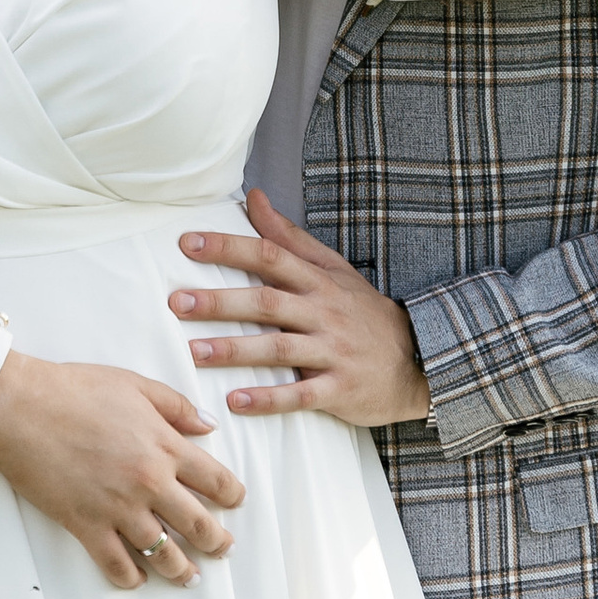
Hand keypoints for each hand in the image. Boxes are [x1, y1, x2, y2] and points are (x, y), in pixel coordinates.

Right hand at [0, 349, 246, 589]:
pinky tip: (138, 580)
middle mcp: (150, 483)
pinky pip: (116, 564)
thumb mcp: (135, 384)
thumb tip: (209, 425)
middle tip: (223, 549)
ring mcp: (119, 508)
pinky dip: (131, 578)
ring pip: (163, 552)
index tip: (235, 502)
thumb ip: (177, 405)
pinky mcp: (86, 525)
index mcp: (166, 446)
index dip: (232, 495)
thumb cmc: (74, 389)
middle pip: (197, 524)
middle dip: (217, 542)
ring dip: (182, 569)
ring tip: (190, 578)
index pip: (216, 480)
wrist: (21, 408)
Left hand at [170, 190, 433, 426]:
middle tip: (177, 302)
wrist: (420, 361)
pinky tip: (235, 400)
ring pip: (281, 348)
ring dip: (236, 351)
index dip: (229, 247)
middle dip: (221, 301)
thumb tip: (253, 197)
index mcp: (319, 281)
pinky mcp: (339, 390)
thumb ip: (289, 237)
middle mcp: (324, 313)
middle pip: (268, 302)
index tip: (187, 243)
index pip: (270, 256)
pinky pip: (301, 395)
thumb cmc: (364, 313)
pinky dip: (268, 399)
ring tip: (194, 352)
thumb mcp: (333, 269)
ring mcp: (333, 352)